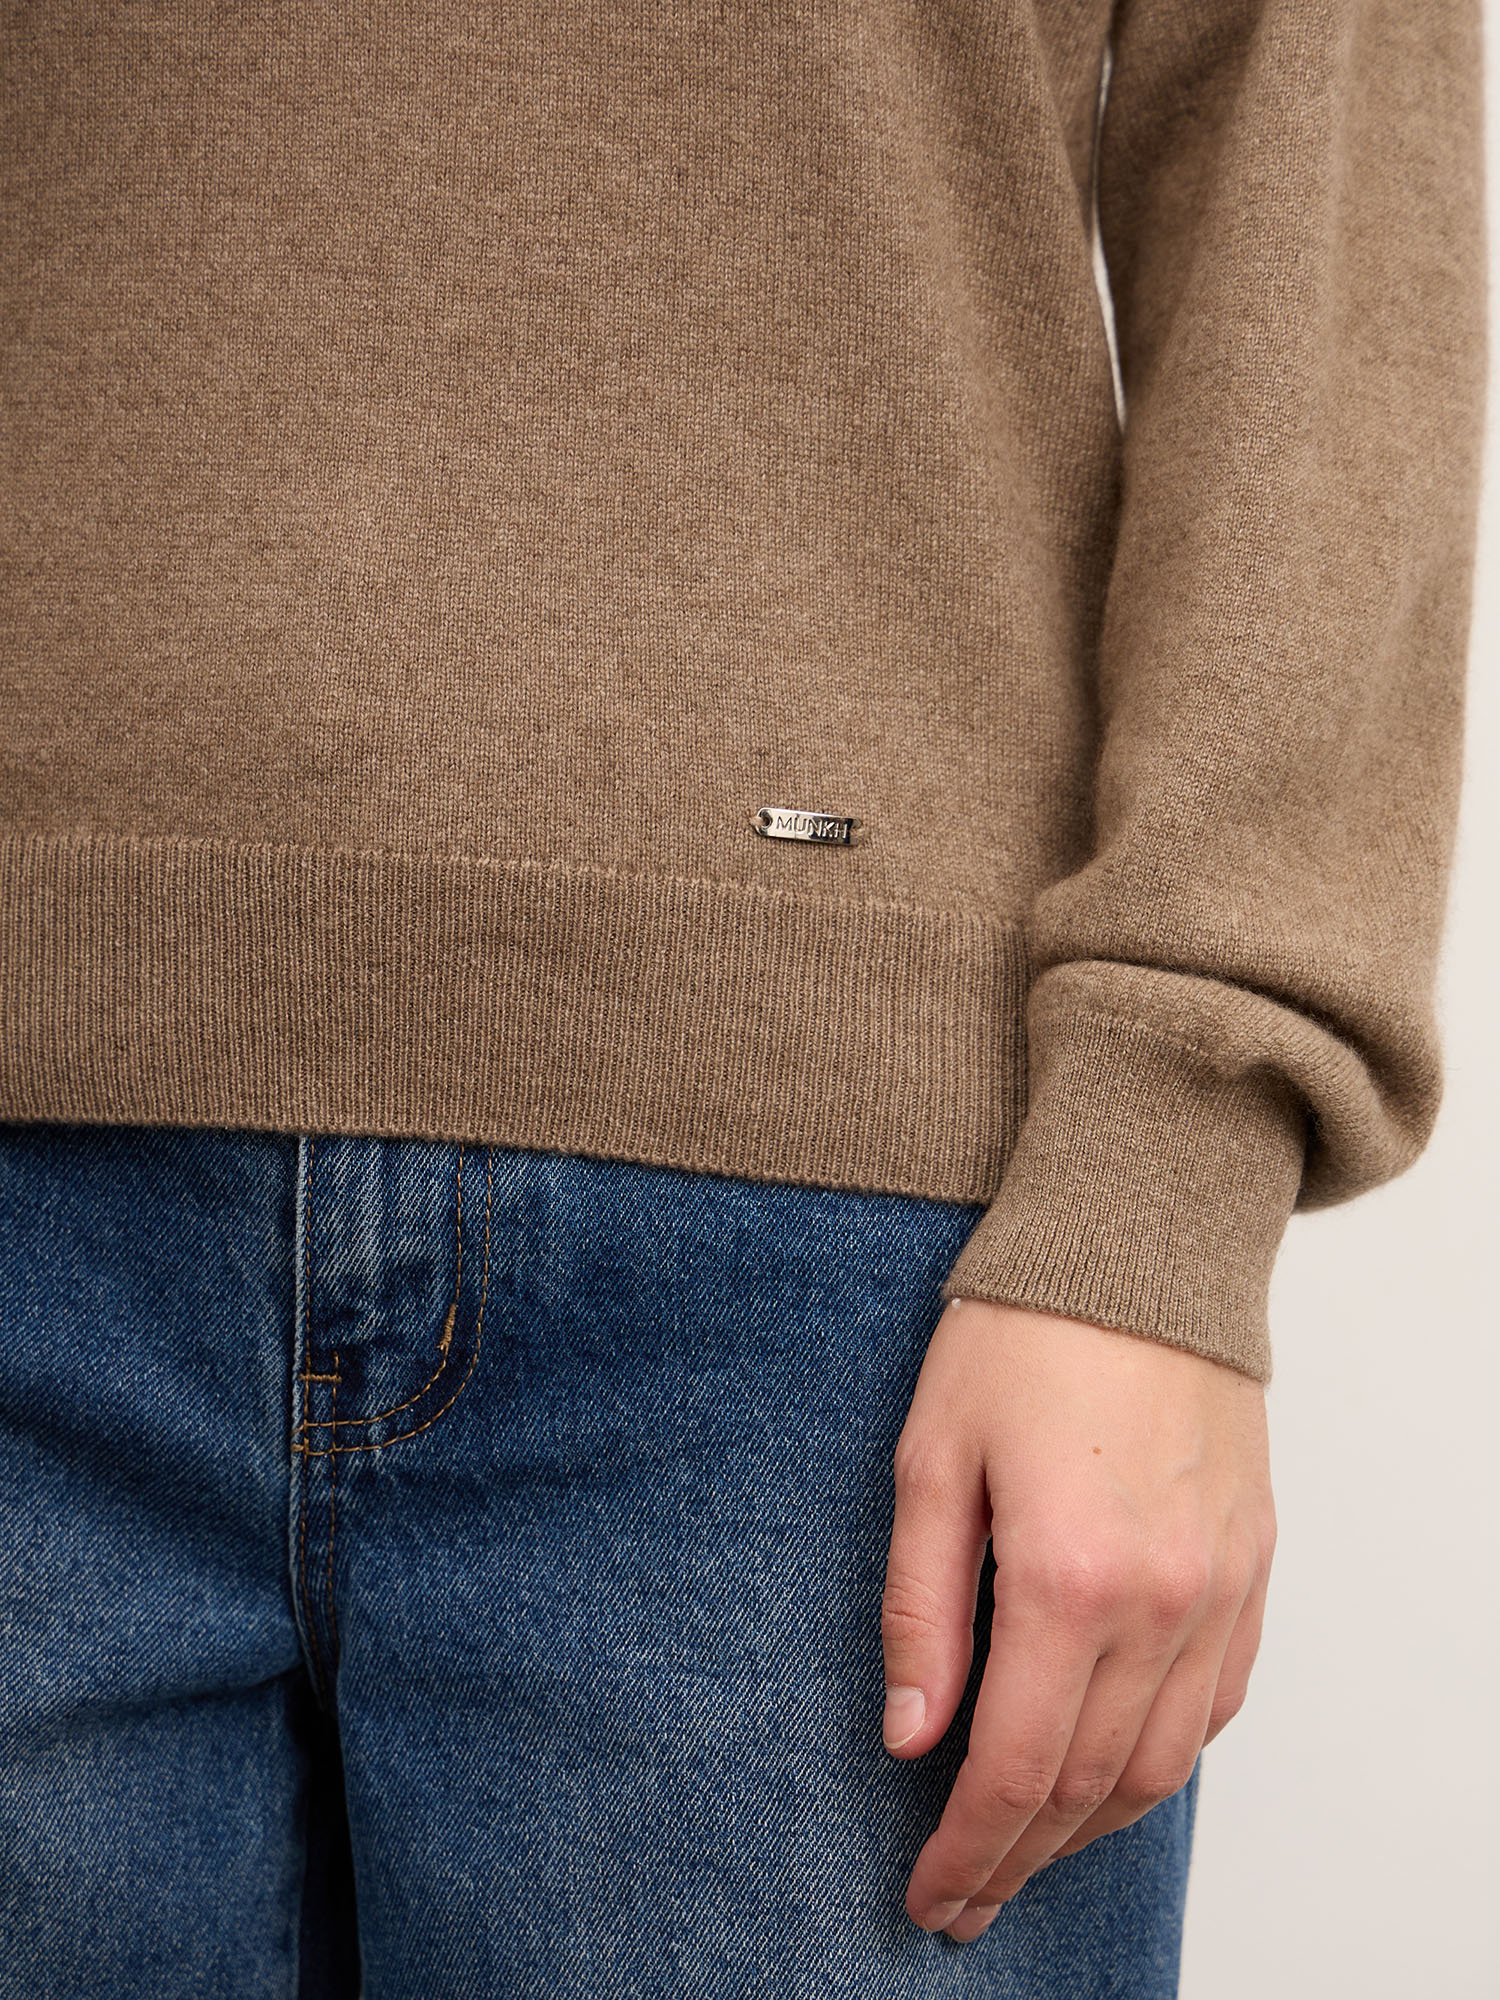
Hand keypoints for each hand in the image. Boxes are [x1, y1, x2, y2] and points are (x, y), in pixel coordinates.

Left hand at [880, 1297, 1274, 1942]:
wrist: (1140, 1245)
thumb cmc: (1021, 1335)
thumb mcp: (932, 1461)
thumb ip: (922, 1609)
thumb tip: (912, 1737)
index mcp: (1068, 1579)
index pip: (1015, 1769)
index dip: (965, 1850)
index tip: (926, 1896)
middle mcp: (1162, 1603)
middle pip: (1090, 1787)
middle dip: (1018, 1861)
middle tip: (963, 1902)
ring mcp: (1220, 1590)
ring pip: (1162, 1765)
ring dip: (1091, 1828)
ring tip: (1028, 1855)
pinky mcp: (1251, 1565)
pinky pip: (1217, 1704)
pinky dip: (1163, 1761)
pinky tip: (1115, 1774)